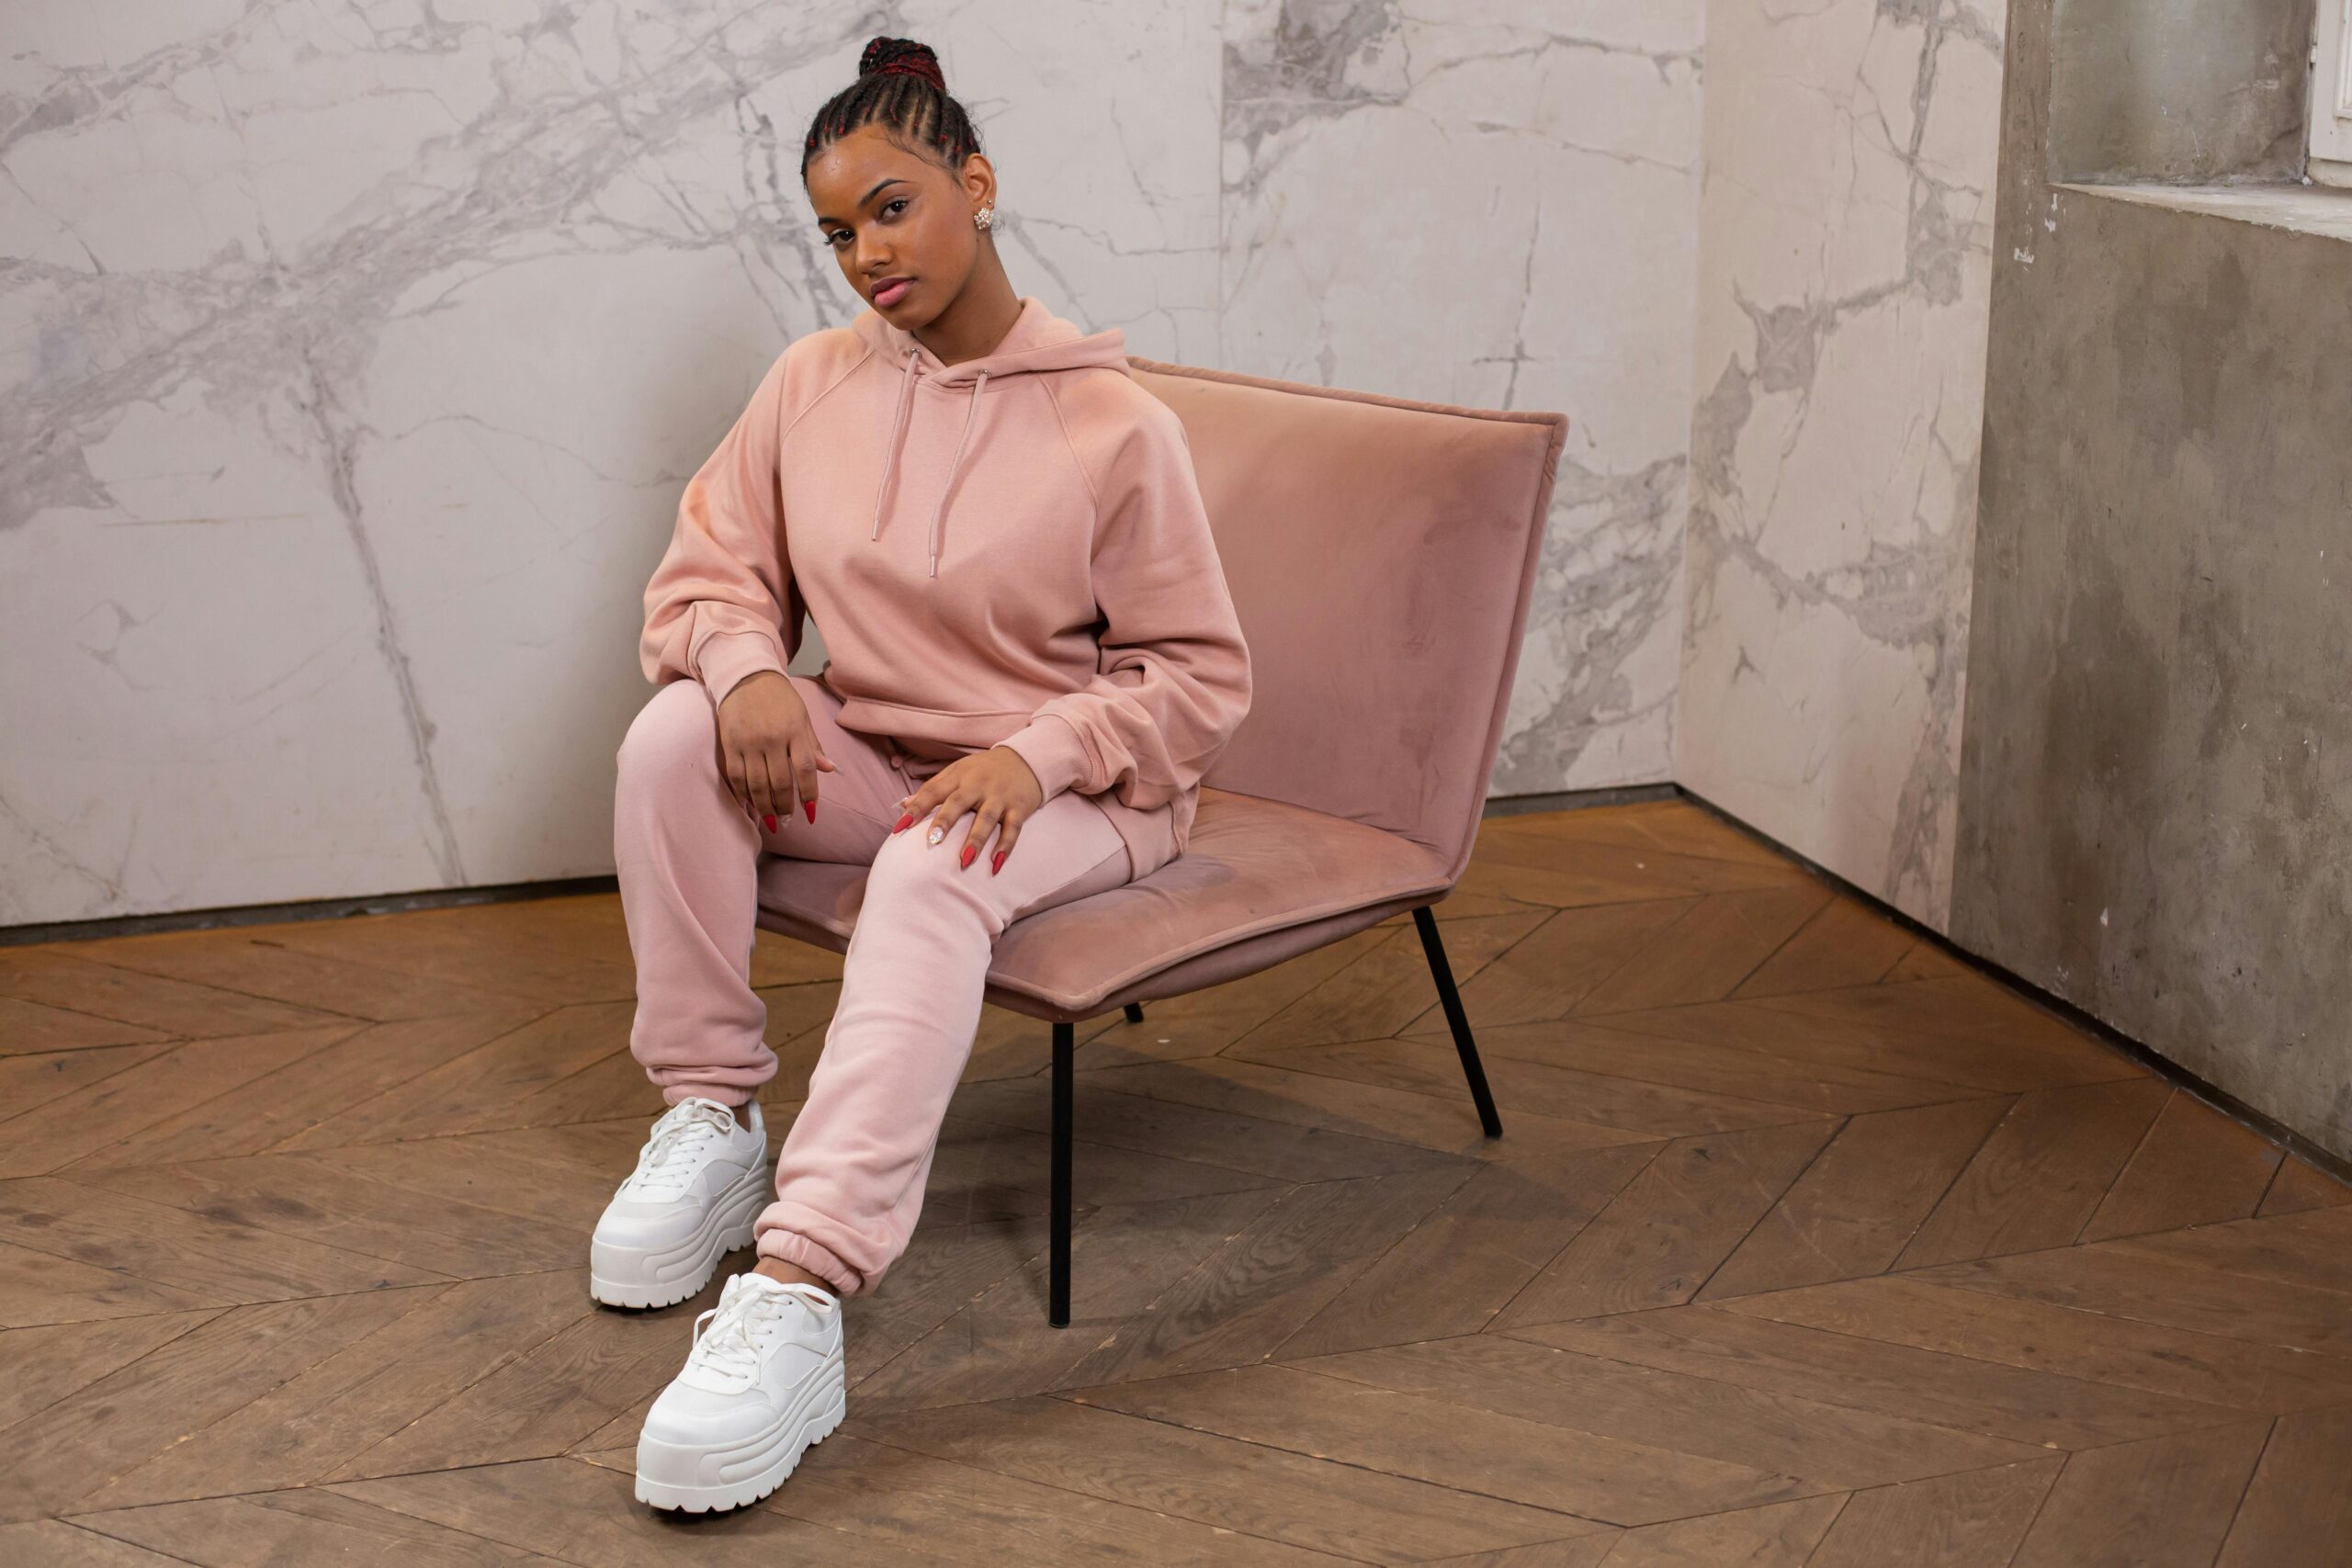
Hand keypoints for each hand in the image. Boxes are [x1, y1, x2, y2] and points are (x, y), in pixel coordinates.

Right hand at [714, 672, 835, 830]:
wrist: (745, 676)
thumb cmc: (779, 698)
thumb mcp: (802, 716)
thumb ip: (813, 745)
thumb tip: (829, 769)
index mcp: (794, 731)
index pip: (805, 769)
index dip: (809, 794)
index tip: (811, 813)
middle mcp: (771, 738)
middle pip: (779, 782)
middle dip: (784, 806)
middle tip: (787, 820)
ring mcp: (748, 742)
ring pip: (756, 784)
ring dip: (764, 806)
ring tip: (771, 819)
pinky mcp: (729, 743)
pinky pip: (736, 776)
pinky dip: (743, 793)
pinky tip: (750, 804)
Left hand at [892, 746, 1043, 873]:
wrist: (1026, 758)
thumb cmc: (984, 770)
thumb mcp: (957, 771)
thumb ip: (933, 788)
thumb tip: (904, 805)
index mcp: (958, 776)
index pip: (933, 791)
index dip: (917, 808)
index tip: (900, 827)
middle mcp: (978, 785)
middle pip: (959, 802)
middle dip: (945, 822)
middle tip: (931, 841)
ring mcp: (999, 796)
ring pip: (986, 818)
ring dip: (975, 840)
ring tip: (964, 861)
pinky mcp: (1019, 807)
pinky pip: (1013, 828)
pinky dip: (1005, 845)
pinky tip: (996, 863)